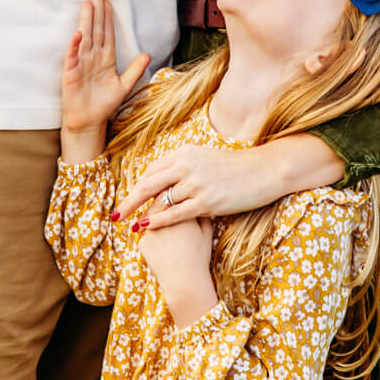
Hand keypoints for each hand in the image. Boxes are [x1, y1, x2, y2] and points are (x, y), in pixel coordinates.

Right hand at [61, 0, 149, 140]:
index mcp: (106, 58)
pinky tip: (77, 34)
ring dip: (86, 21)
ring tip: (87, 5)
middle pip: (96, 30)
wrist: (88, 123)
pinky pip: (72, 57)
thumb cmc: (104, 104)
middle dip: (96, 12)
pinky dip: (74, 46)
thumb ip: (135, 70)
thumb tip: (148, 54)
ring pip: (85, 38)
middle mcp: (93, 57)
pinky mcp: (71, 73)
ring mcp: (81, 63)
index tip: (107, 1)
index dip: (108, 17)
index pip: (107, 33)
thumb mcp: (124, 86)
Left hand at [116, 136, 341, 228]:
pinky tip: (145, 227)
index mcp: (186, 152)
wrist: (264, 170)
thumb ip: (186, 166)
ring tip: (128, 225)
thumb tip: (170, 179)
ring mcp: (196, 183)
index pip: (154, 169)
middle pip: (148, 183)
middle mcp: (187, 165)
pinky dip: (157, 220)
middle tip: (114, 214)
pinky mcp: (207, 201)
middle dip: (129, 199)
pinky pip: (175, 213)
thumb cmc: (237, 167)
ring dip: (141, 213)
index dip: (139, 185)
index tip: (130, 197)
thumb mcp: (207, 159)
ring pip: (160, 199)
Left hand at [135, 210, 217, 325]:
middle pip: (157, 206)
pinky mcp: (142, 241)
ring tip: (170, 246)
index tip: (173, 206)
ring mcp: (150, 228)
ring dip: (155, 227)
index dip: (171, 200)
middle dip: (160, 211)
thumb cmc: (199, 257)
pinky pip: (146, 239)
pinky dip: (152, 244)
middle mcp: (163, 215)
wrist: (186, 281)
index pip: (170, 195)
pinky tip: (163, 255)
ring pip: (150, 222)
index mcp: (180, 208)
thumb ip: (201, 213)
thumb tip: (196, 204)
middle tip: (170, 228)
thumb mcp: (207, 232)